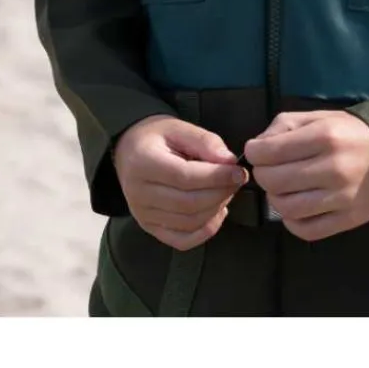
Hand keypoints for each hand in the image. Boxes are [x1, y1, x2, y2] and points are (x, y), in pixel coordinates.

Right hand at [112, 115, 247, 250]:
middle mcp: (139, 193)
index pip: (184, 177)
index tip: (238, 171)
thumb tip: (229, 162)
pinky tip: (217, 213)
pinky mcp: (149, 227)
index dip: (216, 177)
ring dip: (216, 209)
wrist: (129, 150)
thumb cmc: (156, 137)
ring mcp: (142, 215)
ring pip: (188, 223)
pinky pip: (182, 240)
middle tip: (237, 180)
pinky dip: (205, 231)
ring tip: (226, 190)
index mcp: (143, 163)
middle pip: (188, 203)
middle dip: (220, 193)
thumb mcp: (179, 127)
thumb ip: (205, 141)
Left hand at [244, 111, 368, 241]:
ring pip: (286, 208)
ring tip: (282, 187)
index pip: (270, 152)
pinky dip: (291, 221)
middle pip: (274, 181)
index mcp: (325, 137)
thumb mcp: (320, 117)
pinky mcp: (347, 220)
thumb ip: (285, 125)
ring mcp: (341, 198)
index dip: (254, 152)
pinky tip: (295, 207)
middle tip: (268, 169)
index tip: (255, 151)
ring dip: (274, 198)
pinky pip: (305, 230)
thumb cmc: (352, 133)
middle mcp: (333, 168)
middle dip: (262, 174)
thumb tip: (257, 147)